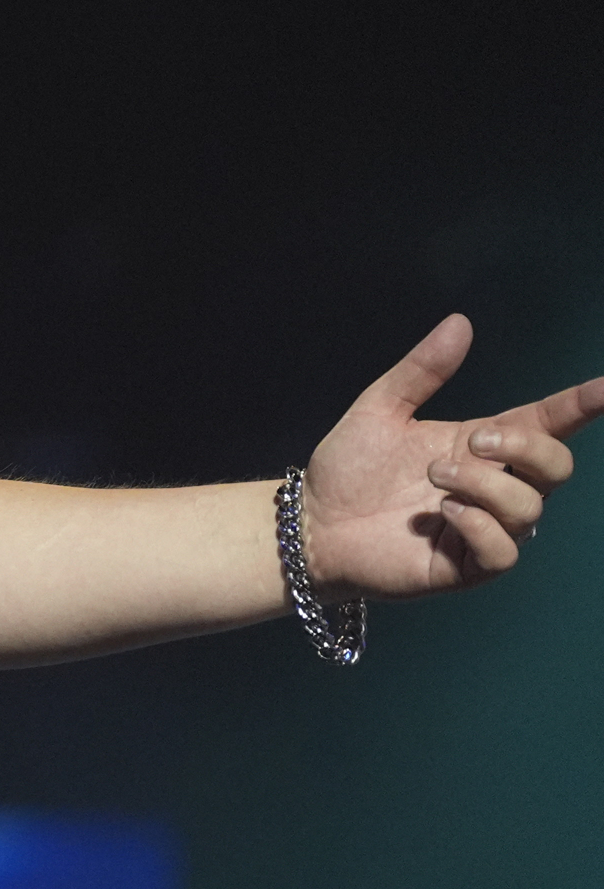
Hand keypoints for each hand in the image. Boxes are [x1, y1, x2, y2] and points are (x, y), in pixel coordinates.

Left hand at [301, 314, 601, 595]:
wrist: (311, 523)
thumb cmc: (349, 469)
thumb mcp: (381, 408)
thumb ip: (421, 370)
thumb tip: (460, 322)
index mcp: (483, 446)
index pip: (548, 424)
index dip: (580, 405)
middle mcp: (493, 487)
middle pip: (556, 467)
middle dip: (525, 447)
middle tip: (474, 441)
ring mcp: (483, 528)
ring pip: (529, 507)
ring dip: (486, 484)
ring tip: (434, 476)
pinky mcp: (465, 566)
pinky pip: (504, 552)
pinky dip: (481, 526)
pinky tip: (443, 513)